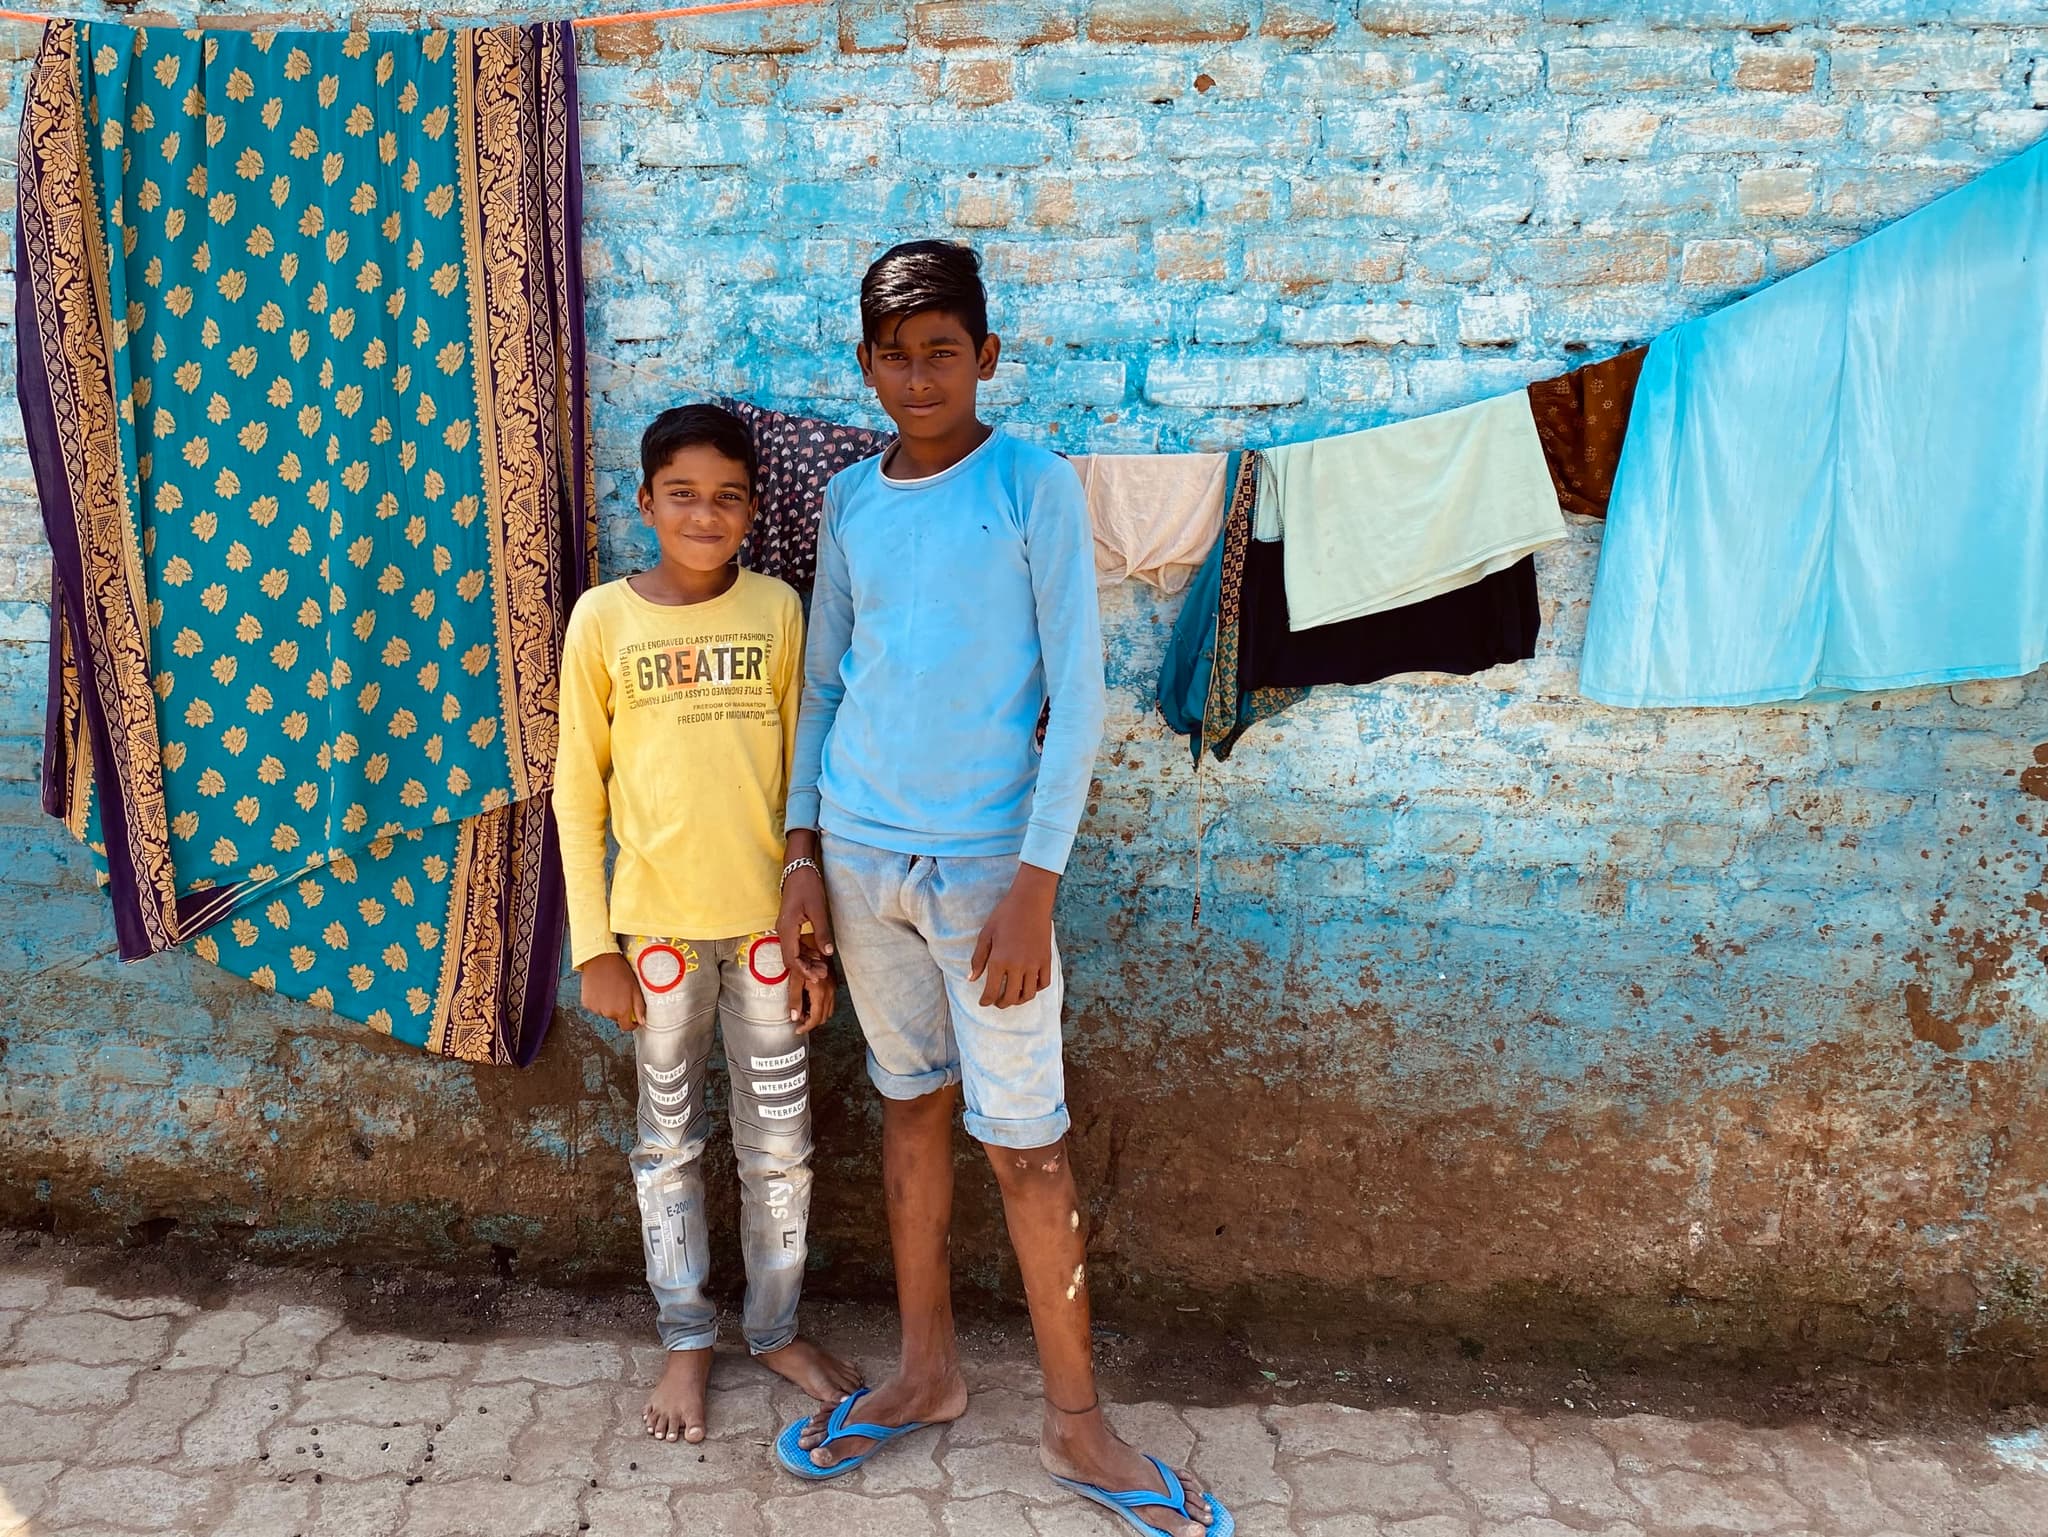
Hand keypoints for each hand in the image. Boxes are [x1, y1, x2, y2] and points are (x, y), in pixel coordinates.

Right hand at [581, 950, 644, 1031]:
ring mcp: (595, 1008)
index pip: (626, 1027)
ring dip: (607, 1005)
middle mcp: (607, 1012)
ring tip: (610, 989)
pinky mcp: (586, 1003)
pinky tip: (600, 990)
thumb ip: (639, 1007)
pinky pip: (594, 1007)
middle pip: (615, 1018)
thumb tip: (641, 1021)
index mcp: (622, 1010)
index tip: (632, 1019)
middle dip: (619, 1010)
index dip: (630, 1024)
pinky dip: (597, 1001)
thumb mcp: (635, 988)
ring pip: (604, 1012)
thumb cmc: (620, 971)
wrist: (601, 960)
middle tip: (620, 994)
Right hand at [775, 829, 834, 1017]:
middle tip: (824, 974)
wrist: (797, 867)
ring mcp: (784, 928)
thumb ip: (822, 932)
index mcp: (787, 929)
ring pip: (792, 952)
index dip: (803, 971)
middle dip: (806, 969)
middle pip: (790, 958)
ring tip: (824, 967)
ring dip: (807, 961)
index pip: (791, 958)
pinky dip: (805, 952)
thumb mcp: (817, 909)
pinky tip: (819, 954)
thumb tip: (828, 953)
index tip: (817, 977)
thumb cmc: (807, 885)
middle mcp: (782, 930)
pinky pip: (795, 944)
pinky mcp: (789, 924)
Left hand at [787, 935, 835, 1033]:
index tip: (797, 1029)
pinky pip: (830, 1000)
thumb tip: (794, 1017)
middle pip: (824, 1016)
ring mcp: (833, 986)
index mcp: (821, 992)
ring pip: (828, 1010)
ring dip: (817, 1013)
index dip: (806, 1027)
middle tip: (798, 1019)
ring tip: (803, 1009)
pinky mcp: (833, 981)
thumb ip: (794, 999)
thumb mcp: (795, 978)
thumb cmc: (805, 958)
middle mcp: (830, 991)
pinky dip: (821, 1005)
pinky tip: (810, 998)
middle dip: (811, 1021)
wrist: (817, 941)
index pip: (816, 1018)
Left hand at [969, 863, 1058, 1008]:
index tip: (983, 1003)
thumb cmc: (1005, 915)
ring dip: (1019, 1000)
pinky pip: (1043, 983)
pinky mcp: (1046, 960)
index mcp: (999, 960)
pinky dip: (1036, 989)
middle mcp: (1017, 966)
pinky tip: (1029, 985)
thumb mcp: (986, 934)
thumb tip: (971, 979)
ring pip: (1028, 994)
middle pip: (1010, 997)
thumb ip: (978, 959)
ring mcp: (1034, 964)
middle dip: (1001, 1003)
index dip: (986, 1001)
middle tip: (997, 1001)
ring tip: (1013, 997)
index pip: (991, 991)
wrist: (1030, 901)